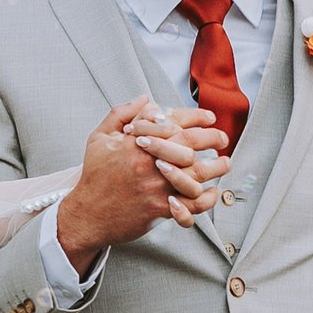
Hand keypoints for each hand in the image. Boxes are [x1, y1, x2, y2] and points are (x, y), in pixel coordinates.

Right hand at [55, 97, 224, 272]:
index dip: (196, 117)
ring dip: (216, 167)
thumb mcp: (99, 139)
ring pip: (197, 174)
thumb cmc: (94, 176)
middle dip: (213, 138)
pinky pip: (192, 204)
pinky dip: (207, 198)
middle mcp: (150, 162)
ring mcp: (157, 186)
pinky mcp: (160, 209)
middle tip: (222, 138)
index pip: (174, 121)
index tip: (209, 117)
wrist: (87, 214)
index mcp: (137, 142)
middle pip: (191, 143)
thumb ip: (121, 114)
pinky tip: (212, 191)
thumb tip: (144, 98)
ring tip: (225, 162)